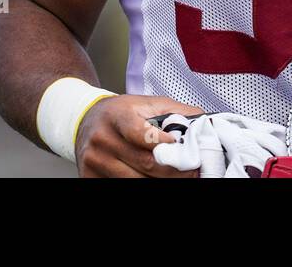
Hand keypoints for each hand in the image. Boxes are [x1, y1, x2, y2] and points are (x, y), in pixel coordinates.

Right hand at [74, 94, 204, 177]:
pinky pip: (122, 187)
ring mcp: (95, 161)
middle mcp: (103, 139)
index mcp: (117, 116)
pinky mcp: (89, 177)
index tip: (181, 148)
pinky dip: (143, 184)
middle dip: (174, 170)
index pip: (140, 133)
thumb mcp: (146, 104)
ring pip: (136, 181)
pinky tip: (155, 179)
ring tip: (180, 177)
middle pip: (145, 164)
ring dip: (161, 182)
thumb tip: (205, 122)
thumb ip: (176, 112)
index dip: (163, 143)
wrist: (86, 120)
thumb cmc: (121, 113)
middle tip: (193, 172)